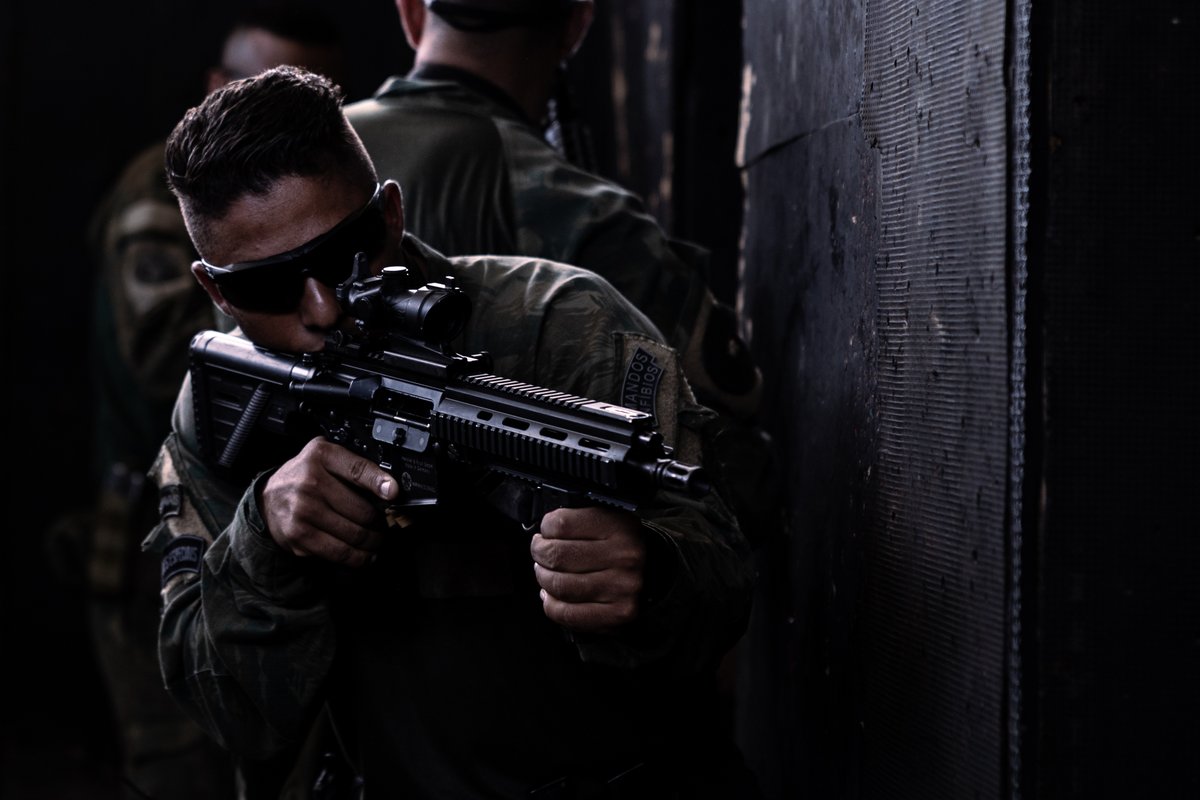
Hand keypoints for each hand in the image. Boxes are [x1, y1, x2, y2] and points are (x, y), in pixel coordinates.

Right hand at [260, 437, 397, 566]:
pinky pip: (339, 552)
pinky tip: (365, 554)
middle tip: (385, 524)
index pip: (357, 470)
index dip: (378, 482)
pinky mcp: (300, 536)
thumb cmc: (304, 477)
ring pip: (355, 534)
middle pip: (362, 510)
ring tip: (377, 540)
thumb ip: (354, 465)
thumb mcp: (326, 457)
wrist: (268, 499)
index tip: (393, 493)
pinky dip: (358, 557)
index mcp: (321, 457)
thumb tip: (389, 486)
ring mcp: (304, 511)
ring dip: (373, 541)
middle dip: (380, 521)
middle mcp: (310, 482)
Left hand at [531, 506, 645, 633]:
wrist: (653, 574)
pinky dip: (551, 604)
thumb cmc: (620, 547)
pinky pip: (567, 613)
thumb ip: (578, 520)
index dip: (546, 527)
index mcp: (620, 526)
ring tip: (546, 573)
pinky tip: (552, 595)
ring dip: (544, 579)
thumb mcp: (608, 520)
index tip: (546, 532)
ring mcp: (621, 588)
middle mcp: (624, 557)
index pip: (562, 523)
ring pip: (559, 585)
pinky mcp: (617, 614)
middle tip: (540, 553)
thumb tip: (543, 532)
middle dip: (540, 553)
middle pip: (557, 555)